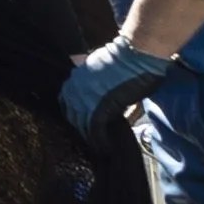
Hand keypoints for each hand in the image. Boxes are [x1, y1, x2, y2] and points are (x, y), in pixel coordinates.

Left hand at [65, 41, 180, 137]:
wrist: (135, 54)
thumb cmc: (127, 59)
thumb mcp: (104, 71)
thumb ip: (99, 85)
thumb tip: (106, 102)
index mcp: (75, 78)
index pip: (67, 102)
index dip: (76, 116)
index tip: (84, 126)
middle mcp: (74, 88)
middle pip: (72, 115)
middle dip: (81, 128)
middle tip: (91, 140)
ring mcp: (84, 98)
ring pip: (82, 124)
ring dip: (90, 138)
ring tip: (99, 148)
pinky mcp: (98, 107)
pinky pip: (95, 129)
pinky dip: (100, 141)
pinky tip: (105, 148)